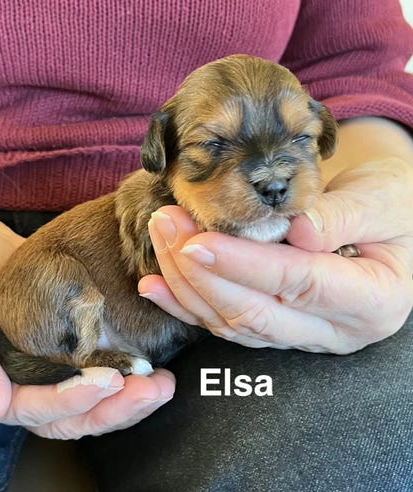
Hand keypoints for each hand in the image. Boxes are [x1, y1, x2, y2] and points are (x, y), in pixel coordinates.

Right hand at [0, 193, 174, 437]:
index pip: (35, 410)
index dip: (73, 401)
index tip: (110, 380)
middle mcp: (17, 390)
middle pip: (70, 418)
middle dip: (115, 408)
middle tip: (153, 388)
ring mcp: (41, 376)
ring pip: (87, 407)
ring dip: (127, 402)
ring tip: (162, 384)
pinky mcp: (61, 359)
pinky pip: (94, 382)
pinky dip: (124, 382)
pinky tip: (151, 371)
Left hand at [139, 158, 412, 353]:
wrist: (382, 221)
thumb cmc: (391, 205)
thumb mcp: (383, 200)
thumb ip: (344, 217)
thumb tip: (297, 232)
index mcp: (373, 301)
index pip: (297, 282)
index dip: (243, 264)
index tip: (197, 241)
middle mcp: (333, 329)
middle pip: (255, 311)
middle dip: (201, 271)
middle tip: (166, 225)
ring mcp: (300, 333)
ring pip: (232, 322)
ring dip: (186, 283)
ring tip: (160, 238)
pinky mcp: (275, 326)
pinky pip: (224, 323)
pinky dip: (186, 305)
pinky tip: (154, 284)